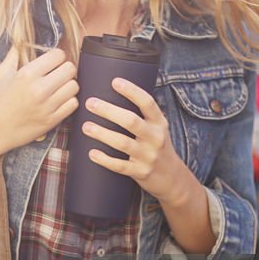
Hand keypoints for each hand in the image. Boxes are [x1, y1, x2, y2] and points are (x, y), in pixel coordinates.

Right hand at [0, 46, 78, 152]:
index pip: (58, 55)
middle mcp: (39, 89)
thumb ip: (13, 55)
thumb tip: (20, 42)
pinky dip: (69, 101)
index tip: (53, 62)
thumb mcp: (2, 74)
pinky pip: (73, 104)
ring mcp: (47, 105)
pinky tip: (59, 101)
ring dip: (68, 85)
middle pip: (70, 69)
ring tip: (59, 88)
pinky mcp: (52, 120)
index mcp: (27, 74)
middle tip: (58, 74)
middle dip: (65, 69)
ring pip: (74, 86)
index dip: (57, 57)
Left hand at [81, 77, 185, 203]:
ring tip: (86, 126)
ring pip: (123, 143)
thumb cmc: (156, 146)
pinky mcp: (141, 172)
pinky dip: (105, 160)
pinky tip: (92, 153)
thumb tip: (114, 90)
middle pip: (131, 121)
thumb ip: (142, 114)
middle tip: (90, 103)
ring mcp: (149, 156)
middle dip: (109, 111)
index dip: (132, 91)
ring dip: (102, 134)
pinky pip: (120, 166)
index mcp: (159, 123)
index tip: (115, 81)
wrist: (172, 178)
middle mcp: (155, 138)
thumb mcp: (157, 128)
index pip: (147, 103)